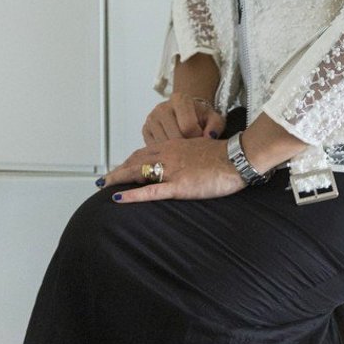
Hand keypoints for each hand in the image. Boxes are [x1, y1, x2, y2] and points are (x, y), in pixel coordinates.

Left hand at [96, 135, 245, 202]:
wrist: (239, 158)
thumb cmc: (227, 156)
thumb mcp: (204, 150)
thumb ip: (191, 155)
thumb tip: (188, 163)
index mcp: (175, 146)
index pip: (146, 152)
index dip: (131, 160)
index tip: (122, 167)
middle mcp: (169, 155)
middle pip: (136, 160)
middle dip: (119, 169)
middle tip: (105, 178)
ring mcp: (172, 170)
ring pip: (137, 172)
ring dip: (118, 178)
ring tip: (103, 185)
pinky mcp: (179, 186)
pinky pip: (150, 191)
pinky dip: (132, 194)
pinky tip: (118, 197)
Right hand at [141, 91, 227, 145]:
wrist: (185, 113)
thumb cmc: (200, 117)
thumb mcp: (213, 118)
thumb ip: (216, 126)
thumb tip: (209, 137)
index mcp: (180, 99)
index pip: (188, 126)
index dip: (197, 137)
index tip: (201, 137)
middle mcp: (162, 107)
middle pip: (174, 137)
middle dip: (186, 147)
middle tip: (193, 147)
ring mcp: (151, 119)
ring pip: (163, 145)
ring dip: (175, 152)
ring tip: (184, 148)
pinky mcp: (145, 130)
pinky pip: (154, 148)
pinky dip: (165, 153)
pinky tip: (173, 150)